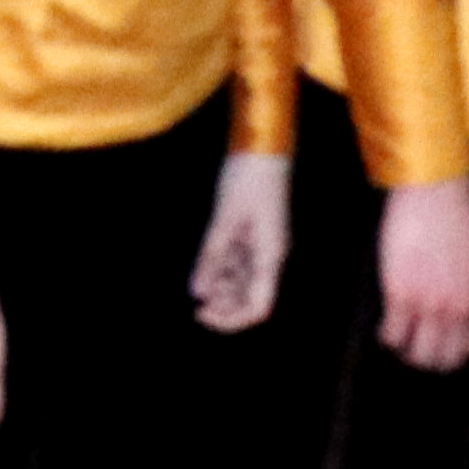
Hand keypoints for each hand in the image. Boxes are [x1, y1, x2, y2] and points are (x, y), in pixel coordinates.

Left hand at [189, 151, 291, 331]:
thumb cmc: (249, 179)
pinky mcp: (250, 233)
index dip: (233, 319)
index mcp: (270, 256)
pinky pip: (235, 262)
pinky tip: (203, 273)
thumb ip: (212, 256)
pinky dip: (219, 270)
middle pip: (250, 298)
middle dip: (225, 307)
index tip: (204, 314)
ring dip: (221, 290)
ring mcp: (260, 245)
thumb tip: (199, 294)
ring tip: (199, 287)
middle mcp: (268, 256)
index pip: (258, 306)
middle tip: (198, 308)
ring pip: (241, 282)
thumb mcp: (225, 217)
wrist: (261, 148)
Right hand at [374, 174, 468, 372]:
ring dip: (407, 351)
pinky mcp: (401, 295)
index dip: (451, 348)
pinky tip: (385, 327)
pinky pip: (392, 334)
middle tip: (415, 347)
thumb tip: (464, 316)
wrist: (435, 195)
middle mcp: (460, 310)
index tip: (437, 342)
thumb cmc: (457, 221)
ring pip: (417, 354)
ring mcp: (430, 305)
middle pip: (443, 359)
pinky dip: (387, 336)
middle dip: (428, 357)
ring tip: (399, 340)